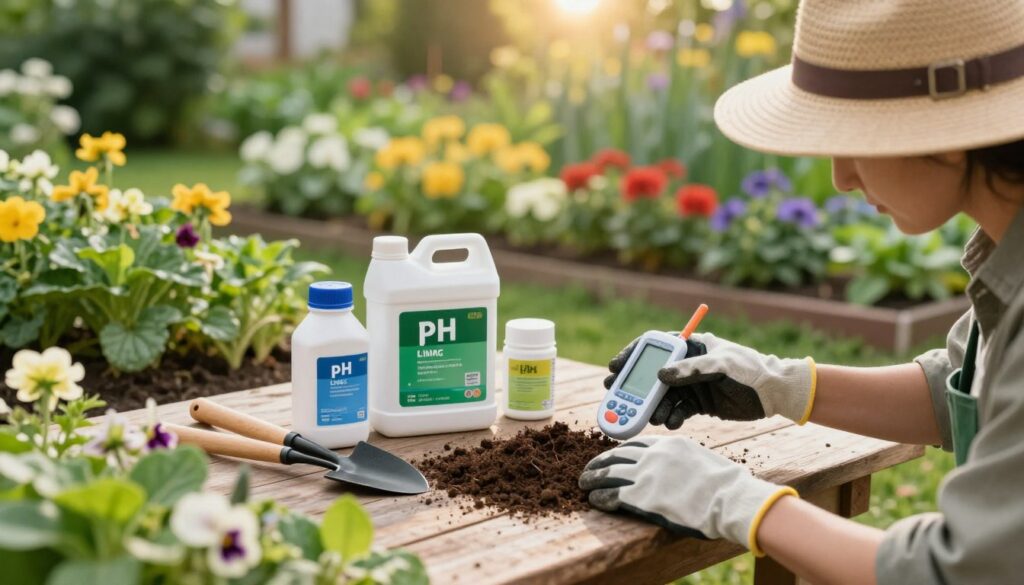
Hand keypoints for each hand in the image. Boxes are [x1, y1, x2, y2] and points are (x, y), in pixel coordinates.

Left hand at [579, 435, 796, 555]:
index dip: (618, 451)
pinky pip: (612, 495)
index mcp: (667, 444)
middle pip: (616, 455)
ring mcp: (644, 475)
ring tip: (584, 483)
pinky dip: (600, 497)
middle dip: (599, 462)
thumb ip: (680, 459)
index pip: (634, 444)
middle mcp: (652, 455)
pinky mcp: (640, 497)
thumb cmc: (723, 483)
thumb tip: (674, 468)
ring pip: (609, 473)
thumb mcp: (699, 458)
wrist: (728, 498)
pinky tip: (595, 500)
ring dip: (593, 478)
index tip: (610, 457)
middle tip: (589, 468)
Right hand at [606, 333, 815, 427]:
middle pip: (652, 373)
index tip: (615, 365)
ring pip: (661, 395)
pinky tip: (670, 423)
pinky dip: (670, 417)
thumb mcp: (721, 365)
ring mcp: (691, 384)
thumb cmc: (750, 370)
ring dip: (652, 406)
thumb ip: (691, 369)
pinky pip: (675, 410)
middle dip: (634, 385)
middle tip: (614, 394)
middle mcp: (687, 364)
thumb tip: (660, 376)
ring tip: (648, 416)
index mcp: (691, 345)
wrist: (774, 394)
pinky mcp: (697, 403)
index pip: (654, 346)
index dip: (632, 354)